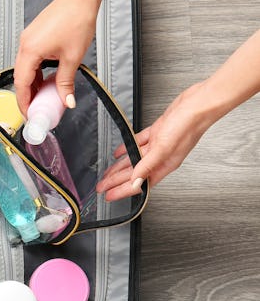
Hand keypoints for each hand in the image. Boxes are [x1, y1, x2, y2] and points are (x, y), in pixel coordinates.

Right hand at [13, 0, 98, 114]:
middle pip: (20, 77)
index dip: (23, 102)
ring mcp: (28, 38)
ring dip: (32, 83)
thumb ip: (65, 82)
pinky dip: (35, 71)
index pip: (21, 83)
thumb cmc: (76, 19)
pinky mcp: (34, 35)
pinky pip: (30, 59)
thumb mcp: (72, 57)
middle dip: (27, 95)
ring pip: (25, 68)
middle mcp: (25, 44)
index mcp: (30, 50)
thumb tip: (65, 100)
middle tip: (36, 109)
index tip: (28, 114)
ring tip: (42, 97)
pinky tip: (45, 78)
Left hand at [96, 83, 214, 200]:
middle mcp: (161, 157)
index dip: (123, 191)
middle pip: (134, 173)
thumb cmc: (188, 125)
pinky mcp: (157, 132)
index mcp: (165, 164)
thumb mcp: (164, 148)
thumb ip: (148, 165)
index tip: (110, 196)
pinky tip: (119, 152)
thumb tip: (136, 181)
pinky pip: (138, 143)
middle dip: (116, 181)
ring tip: (107, 174)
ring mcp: (159, 144)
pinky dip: (127, 148)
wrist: (198, 104)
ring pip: (134, 159)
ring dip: (119, 167)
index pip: (140, 183)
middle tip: (103, 187)